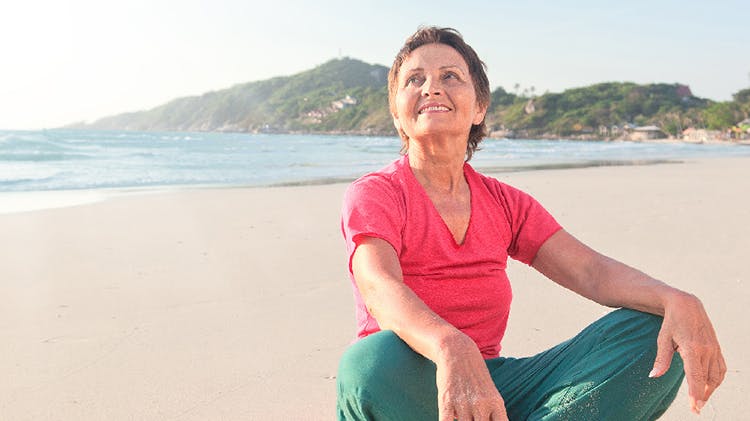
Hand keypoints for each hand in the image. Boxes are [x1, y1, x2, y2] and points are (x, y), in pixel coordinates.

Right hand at [436, 334, 507, 420]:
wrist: (458, 352)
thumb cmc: (475, 376)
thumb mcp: (491, 393)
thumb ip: (493, 414)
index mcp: (496, 403)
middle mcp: (481, 404)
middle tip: (473, 420)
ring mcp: (463, 403)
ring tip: (463, 417)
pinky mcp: (446, 401)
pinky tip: (450, 419)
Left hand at [649, 293, 725, 413]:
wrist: (686, 305)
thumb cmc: (672, 322)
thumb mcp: (663, 339)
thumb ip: (661, 359)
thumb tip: (653, 375)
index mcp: (692, 347)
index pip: (695, 376)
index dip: (695, 393)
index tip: (694, 406)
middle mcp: (706, 349)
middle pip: (707, 379)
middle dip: (702, 395)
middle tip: (695, 408)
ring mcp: (714, 348)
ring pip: (716, 376)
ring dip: (710, 389)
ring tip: (701, 399)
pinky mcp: (717, 347)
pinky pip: (721, 368)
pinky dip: (716, 379)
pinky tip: (709, 385)